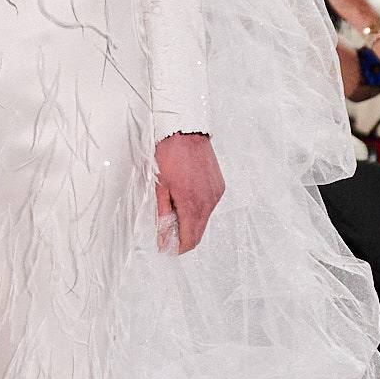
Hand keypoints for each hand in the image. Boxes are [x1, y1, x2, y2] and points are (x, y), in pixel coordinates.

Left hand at [154, 132, 223, 254]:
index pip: (190, 240)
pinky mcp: (219, 186)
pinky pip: (209, 206)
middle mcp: (209, 201)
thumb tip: (164, 238)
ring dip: (190, 222)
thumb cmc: (169, 155)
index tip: (166, 248)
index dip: (178, 248)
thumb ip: (163, 215)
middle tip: (166, 233)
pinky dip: (197, 209)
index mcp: (193, 204)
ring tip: (172, 210)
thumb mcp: (160, 187)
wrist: (186, 131)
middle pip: (199, 232)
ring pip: (204, 220)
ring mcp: (216, 194)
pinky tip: (184, 198)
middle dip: (183, 237)